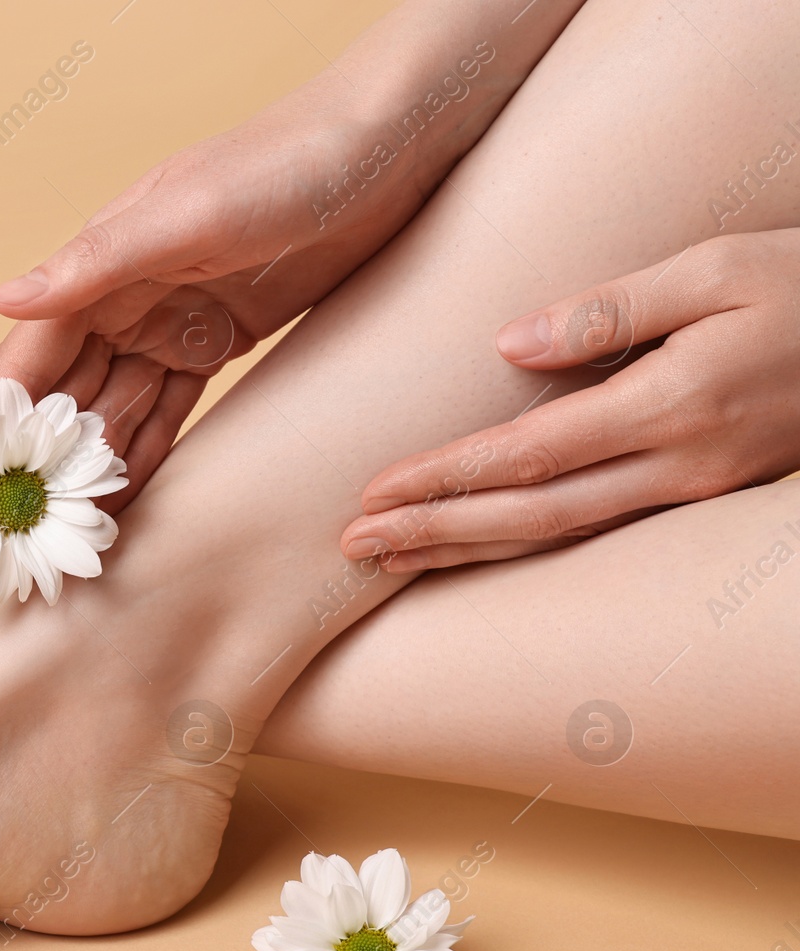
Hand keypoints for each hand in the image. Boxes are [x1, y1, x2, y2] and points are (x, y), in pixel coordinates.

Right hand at [0, 94, 433, 509]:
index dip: (8, 411)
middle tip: (41, 523)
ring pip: (116, 404)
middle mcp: (125, 295)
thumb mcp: (188, 214)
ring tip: (83, 527)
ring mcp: (172, 321)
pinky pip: (169, 407)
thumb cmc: (284, 164)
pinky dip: (148, 450)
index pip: (35, 350)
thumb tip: (0, 299)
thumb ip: (96, 262)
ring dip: (98, 460)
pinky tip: (131, 497)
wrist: (384, 151)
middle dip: (50, 452)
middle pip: (69, 387)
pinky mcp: (220, 340)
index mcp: (103, 262)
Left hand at [340, 231, 799, 571]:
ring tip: (391, 562)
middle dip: (436, 533)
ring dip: (469, 549)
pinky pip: (595, 532)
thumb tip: (508, 347)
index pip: (529, 457)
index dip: (446, 479)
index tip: (374, 492)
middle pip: (530, 516)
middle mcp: (679, 466)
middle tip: (353, 546)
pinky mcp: (702, 496)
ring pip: (559, 539)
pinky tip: (478, 546)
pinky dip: (524, 545)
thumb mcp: (717, 268)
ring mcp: (694, 492)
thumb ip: (608, 310)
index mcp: (673, 406)